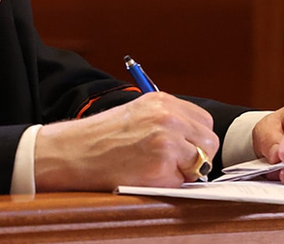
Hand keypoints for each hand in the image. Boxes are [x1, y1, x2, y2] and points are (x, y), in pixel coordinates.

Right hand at [34, 92, 218, 191]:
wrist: (74, 152)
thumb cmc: (100, 137)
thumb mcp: (137, 114)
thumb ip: (166, 120)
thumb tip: (194, 140)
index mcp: (161, 101)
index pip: (203, 120)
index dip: (195, 138)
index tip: (183, 148)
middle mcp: (167, 116)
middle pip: (209, 140)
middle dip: (196, 155)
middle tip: (173, 163)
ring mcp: (167, 139)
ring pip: (202, 160)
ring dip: (186, 170)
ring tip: (157, 168)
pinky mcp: (162, 163)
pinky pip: (185, 180)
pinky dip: (172, 183)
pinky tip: (149, 175)